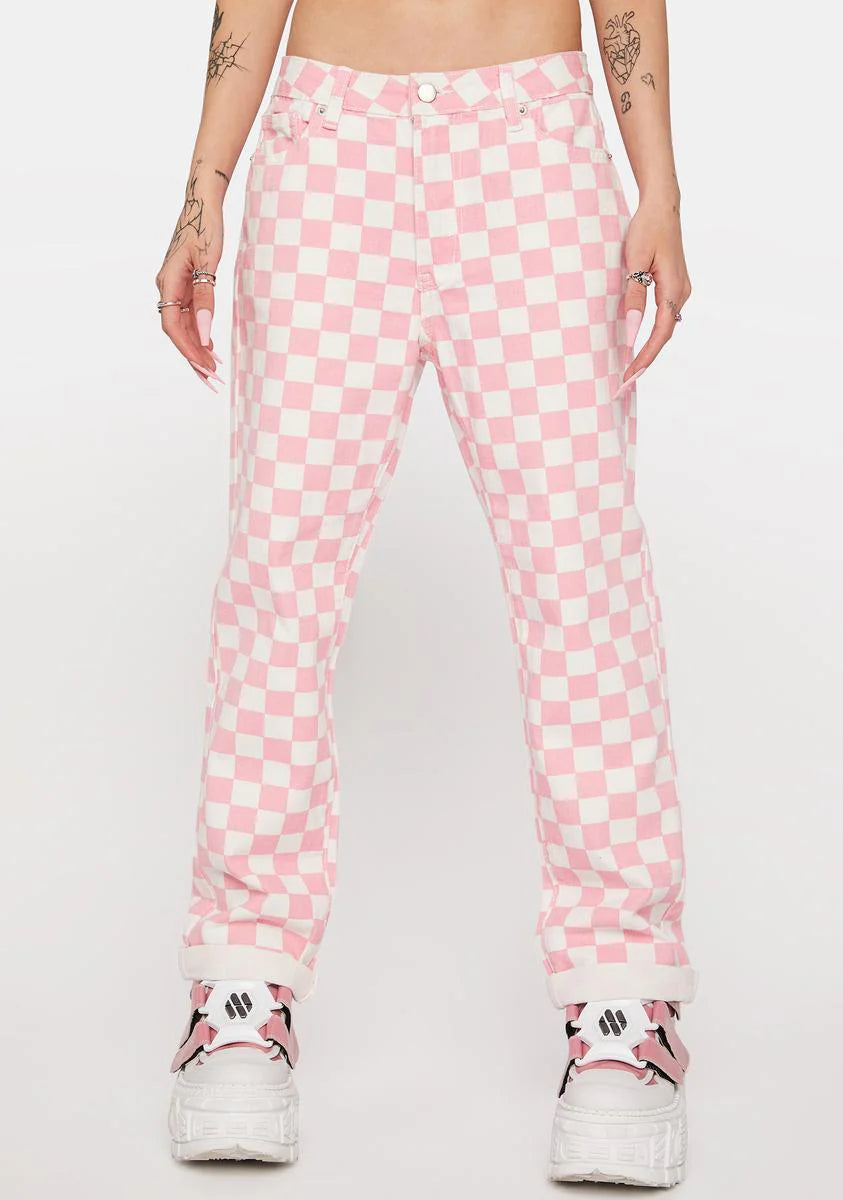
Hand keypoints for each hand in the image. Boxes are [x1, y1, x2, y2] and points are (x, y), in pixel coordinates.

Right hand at [155, 176, 224, 391]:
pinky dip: (198, 331)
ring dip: (196, 346)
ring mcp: (174, 286)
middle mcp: (167, 287)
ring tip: (213, 368)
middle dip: (193, 356)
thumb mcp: (208, 263)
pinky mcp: (184, 284)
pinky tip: (210, 344)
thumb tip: (204, 333)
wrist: (202, 203)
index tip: (205, 368)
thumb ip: (206, 299)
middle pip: (176, 331)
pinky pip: (188, 314)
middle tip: (212, 379)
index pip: (173, 327)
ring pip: (182, 325)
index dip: (188, 350)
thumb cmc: (206, 229)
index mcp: (168, 282)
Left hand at [621, 198, 690, 383]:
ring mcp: (680, 290)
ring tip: (629, 370)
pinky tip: (636, 345)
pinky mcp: (674, 286)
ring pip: (664, 328)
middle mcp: (682, 293)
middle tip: (624, 382)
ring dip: (647, 349)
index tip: (628, 376)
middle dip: (644, 360)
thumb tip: (630, 331)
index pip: (659, 334)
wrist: (662, 204)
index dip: (643, 357)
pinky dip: (650, 335)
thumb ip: (633, 296)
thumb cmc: (646, 228)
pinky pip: (663, 317)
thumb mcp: (635, 261)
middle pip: (663, 336)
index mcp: (674, 289)